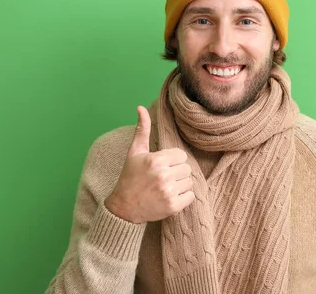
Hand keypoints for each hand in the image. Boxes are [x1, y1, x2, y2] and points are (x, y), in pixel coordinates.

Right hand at [104, 106, 194, 223]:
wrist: (124, 208)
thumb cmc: (130, 177)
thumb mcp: (134, 152)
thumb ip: (142, 129)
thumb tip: (140, 107)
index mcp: (156, 160)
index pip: (181, 155)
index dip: (173, 160)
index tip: (162, 166)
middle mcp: (163, 175)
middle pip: (187, 168)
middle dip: (177, 172)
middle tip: (163, 178)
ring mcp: (169, 192)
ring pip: (189, 182)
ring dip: (180, 185)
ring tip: (166, 187)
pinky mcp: (173, 206)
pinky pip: (191, 196)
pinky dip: (184, 198)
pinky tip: (170, 197)